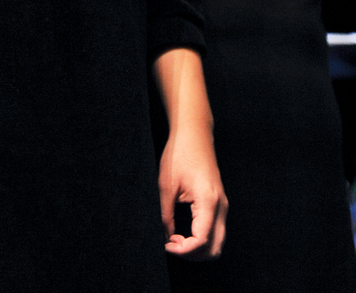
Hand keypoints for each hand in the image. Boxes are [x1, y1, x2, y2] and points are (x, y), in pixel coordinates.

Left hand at [159, 124, 226, 259]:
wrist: (194, 134)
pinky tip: (184, 232)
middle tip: (171, 244)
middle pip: (215, 248)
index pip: (202, 241)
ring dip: (198, 248)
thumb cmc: (180, 154)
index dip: (183, 250)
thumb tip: (166, 237)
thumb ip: (166, 214)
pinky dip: (202, 239)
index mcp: (209, 202)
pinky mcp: (219, 203)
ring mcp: (223, 205)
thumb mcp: (166, 185)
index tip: (166, 245)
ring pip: (217, 242)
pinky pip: (215, 231)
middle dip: (193, 254)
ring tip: (176, 239)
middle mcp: (221, 206)